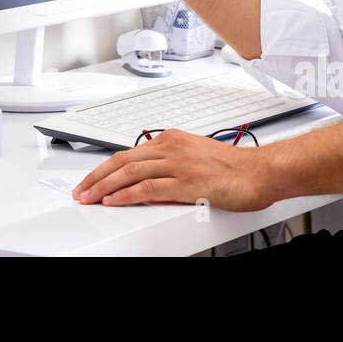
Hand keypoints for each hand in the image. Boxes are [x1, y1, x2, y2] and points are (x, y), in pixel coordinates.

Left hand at [71, 129, 277, 211]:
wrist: (261, 172)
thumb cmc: (235, 168)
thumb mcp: (196, 157)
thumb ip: (172, 163)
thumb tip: (150, 178)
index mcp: (173, 139)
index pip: (130, 152)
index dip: (106, 167)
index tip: (93, 178)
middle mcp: (172, 147)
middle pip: (123, 160)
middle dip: (97, 176)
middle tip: (81, 190)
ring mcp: (178, 164)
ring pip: (130, 173)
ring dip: (104, 186)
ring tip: (89, 198)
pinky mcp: (186, 183)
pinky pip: (148, 188)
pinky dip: (126, 195)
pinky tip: (113, 201)